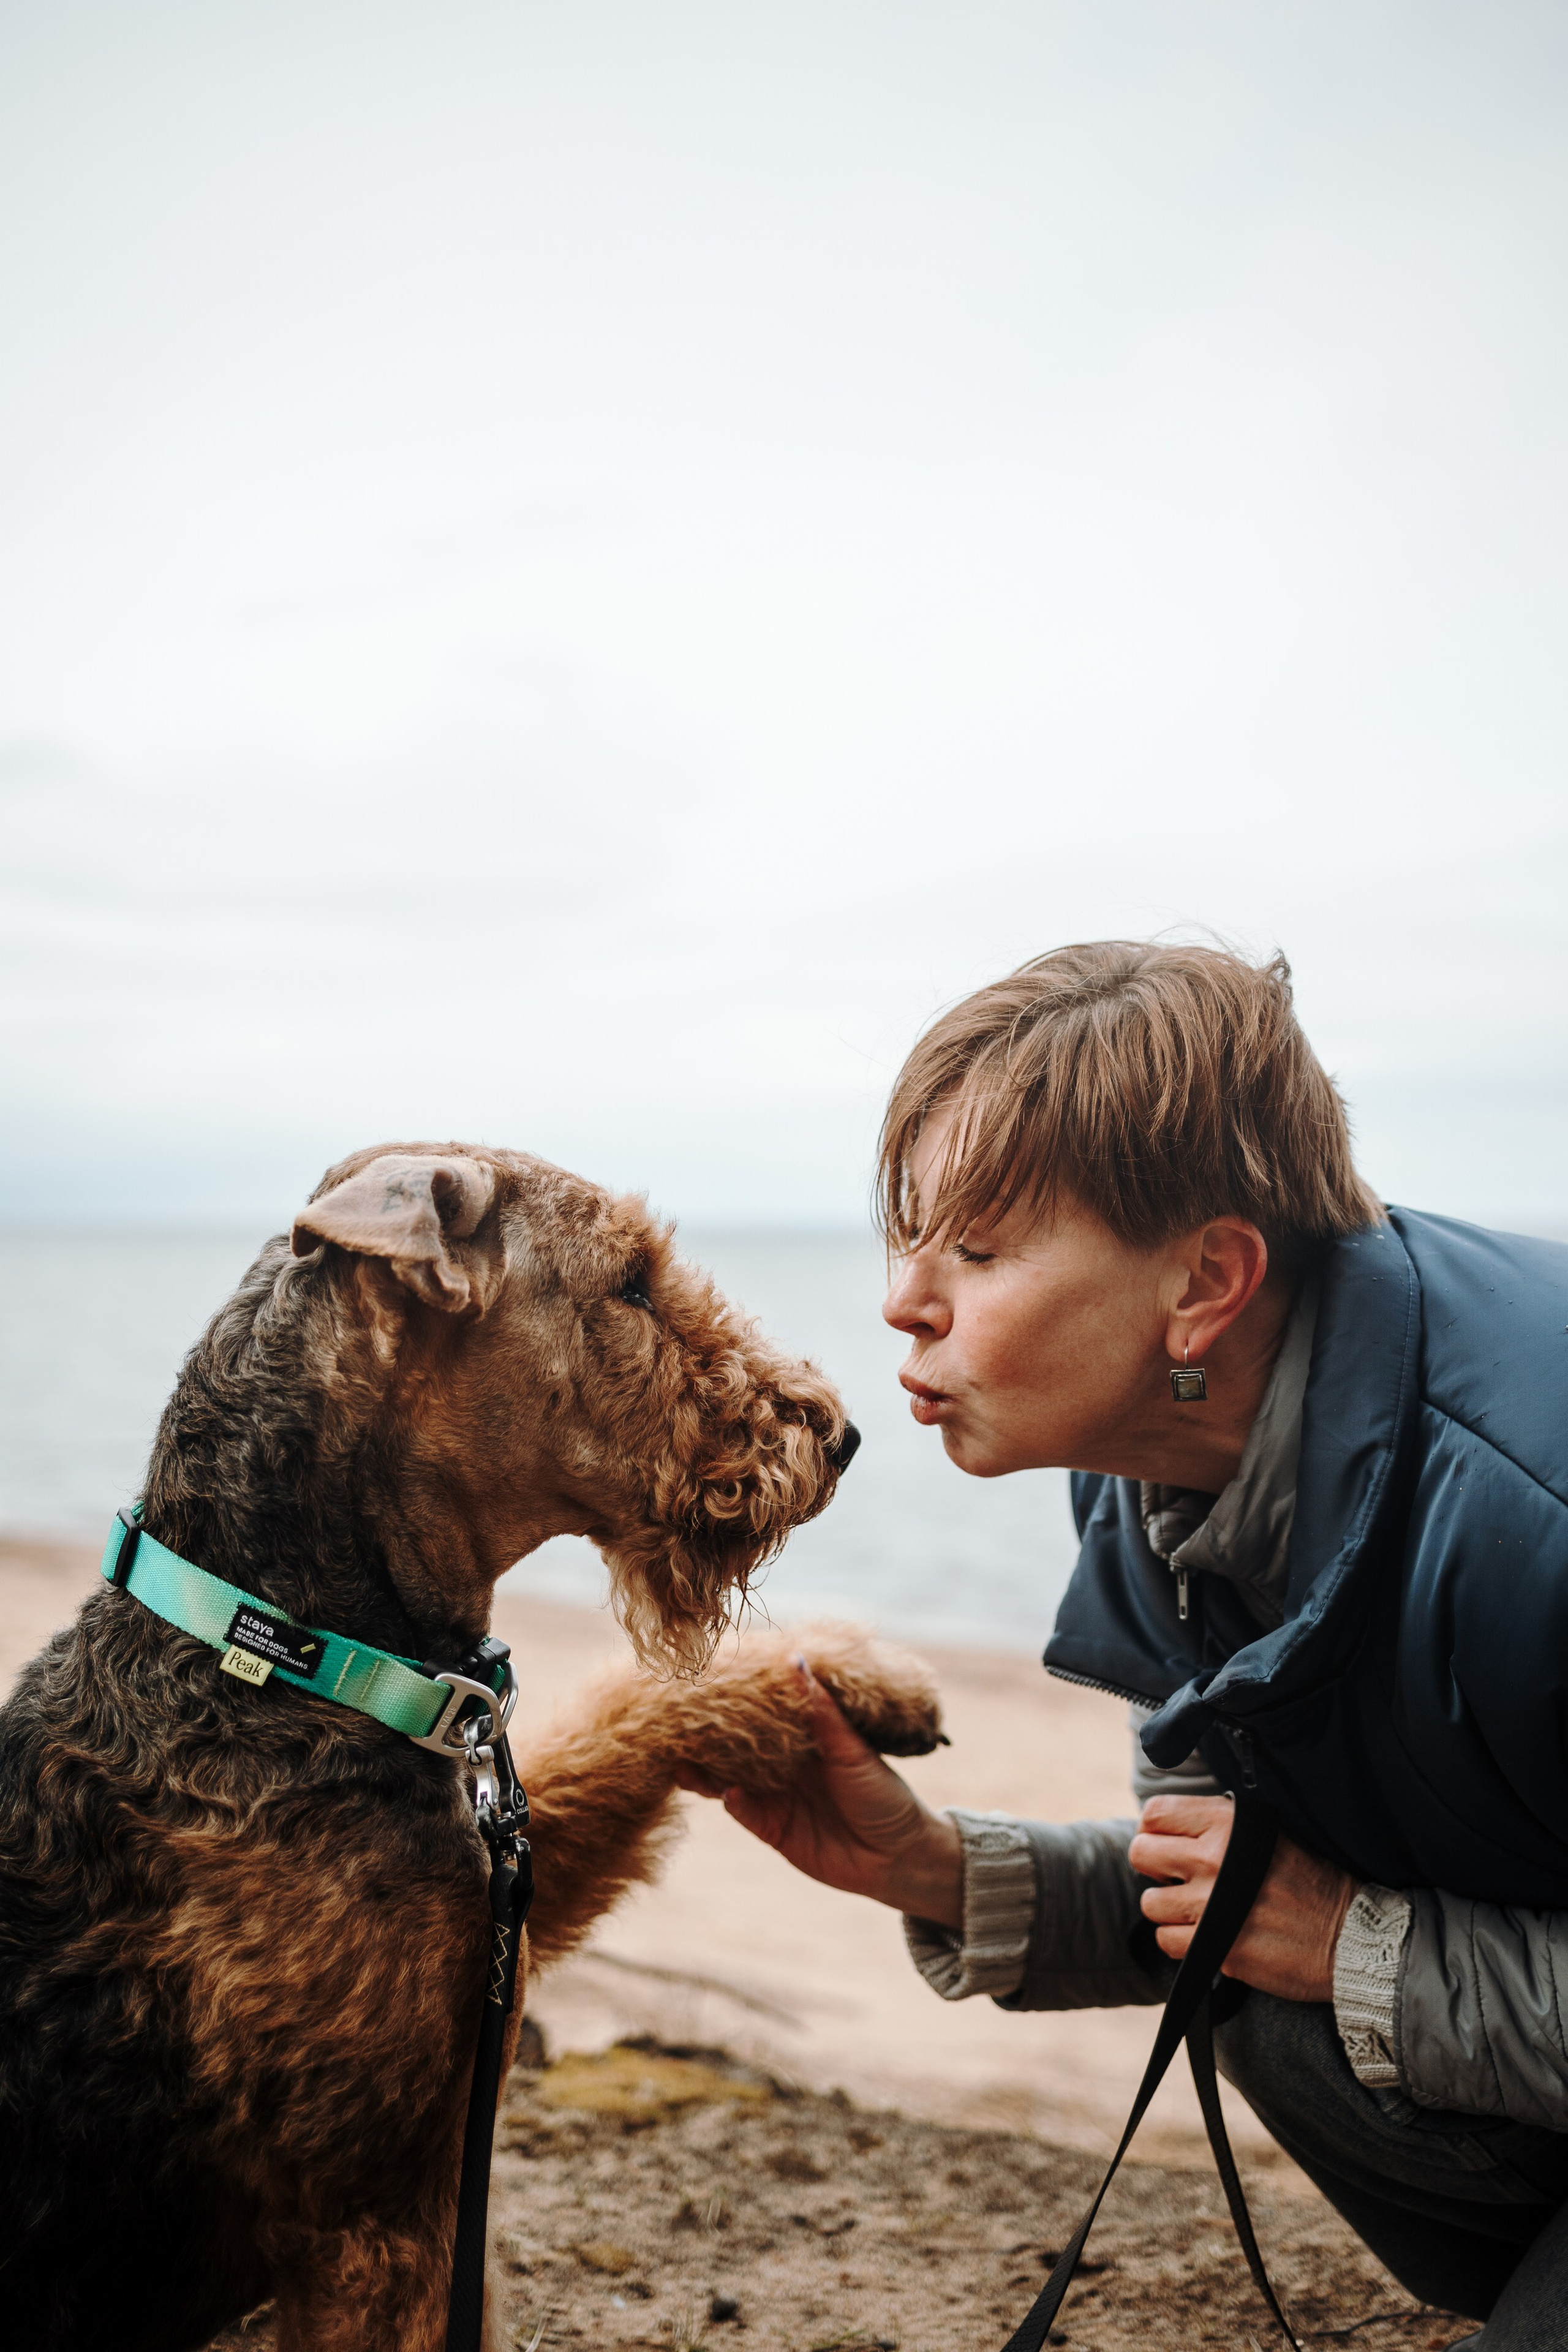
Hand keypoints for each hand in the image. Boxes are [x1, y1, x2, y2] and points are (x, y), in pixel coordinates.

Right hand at [677, 1659, 963, 1927]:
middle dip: (710, 1733)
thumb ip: (822, 1711)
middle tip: (679, 1716)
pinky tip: (727, 1791)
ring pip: (730, 1777)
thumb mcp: (854, 1750)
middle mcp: (784, 1763)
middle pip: (737, 1745)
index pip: (762, 1712)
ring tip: (683, 1756)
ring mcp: (776, 1796)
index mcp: (805, 1737)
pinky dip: (733, 1801)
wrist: (900, 1857)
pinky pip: (744, 1811)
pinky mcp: (773, 1829)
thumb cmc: (885, 1795)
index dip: (737, 1698)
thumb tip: (795, 1659)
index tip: (708, 1677)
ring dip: (708, 1769)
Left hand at [1128, 1794, 1356, 2002]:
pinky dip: (1180, 1942)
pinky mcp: (1217, 1949)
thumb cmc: (1312, 1880)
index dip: (1154, 1829)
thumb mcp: (1270, 1832)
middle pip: (1141, 1854)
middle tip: (1175, 1876)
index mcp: (1227, 1825)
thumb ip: (1222, 1825)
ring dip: (1167, 1909)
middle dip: (1153, 1865)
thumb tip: (1175, 1827)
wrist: (1350, 1937)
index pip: (1156, 1814)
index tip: (1167, 1841)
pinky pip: (1168, 1942)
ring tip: (1195, 1909)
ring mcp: (1213, 1908)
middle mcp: (1214, 1861)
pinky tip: (1205, 1936)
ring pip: (1150, 1904)